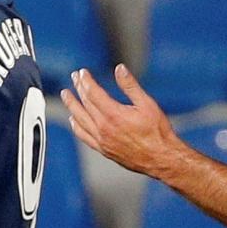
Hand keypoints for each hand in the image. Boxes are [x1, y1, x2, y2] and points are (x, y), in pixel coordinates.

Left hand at [59, 65, 184, 176]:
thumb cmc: (157, 132)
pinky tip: (73, 119)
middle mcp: (104, 128)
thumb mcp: (147, 104)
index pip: (93, 93)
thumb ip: (130, 86)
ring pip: (80, 119)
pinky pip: (83, 136)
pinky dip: (76, 126)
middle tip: (74, 78)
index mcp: (114, 114)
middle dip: (79, 88)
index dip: (86, 81)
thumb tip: (120, 69)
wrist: (160, 158)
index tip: (82, 73)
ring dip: (72, 105)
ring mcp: (101, 140)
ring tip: (66, 95)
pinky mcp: (102, 149)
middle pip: (85, 104)